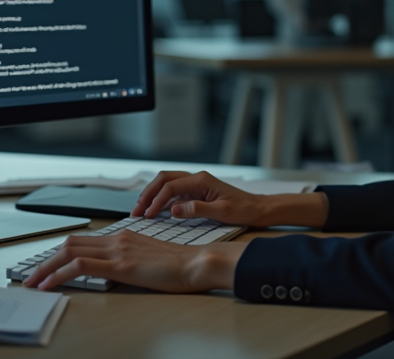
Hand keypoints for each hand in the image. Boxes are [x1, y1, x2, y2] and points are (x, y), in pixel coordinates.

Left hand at [22, 230, 243, 292]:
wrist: (196, 263)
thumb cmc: (180, 266)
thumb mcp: (149, 259)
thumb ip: (131, 260)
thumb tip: (116, 270)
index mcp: (124, 236)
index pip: (83, 240)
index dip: (60, 253)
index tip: (47, 267)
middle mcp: (118, 238)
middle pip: (70, 242)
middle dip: (46, 260)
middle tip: (31, 276)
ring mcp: (118, 250)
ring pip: (70, 251)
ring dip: (46, 268)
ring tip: (32, 283)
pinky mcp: (120, 265)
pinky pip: (80, 265)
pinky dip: (58, 274)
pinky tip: (49, 285)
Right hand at [132, 170, 264, 224]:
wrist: (257, 208)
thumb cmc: (243, 209)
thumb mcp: (221, 212)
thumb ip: (197, 209)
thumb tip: (174, 209)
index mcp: (202, 180)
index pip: (171, 186)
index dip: (157, 200)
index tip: (148, 214)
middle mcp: (197, 178)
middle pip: (164, 179)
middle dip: (148, 194)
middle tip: (136, 210)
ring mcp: (196, 184)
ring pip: (167, 183)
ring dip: (152, 194)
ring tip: (141, 209)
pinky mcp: (197, 192)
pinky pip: (174, 192)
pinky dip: (162, 199)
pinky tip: (155, 210)